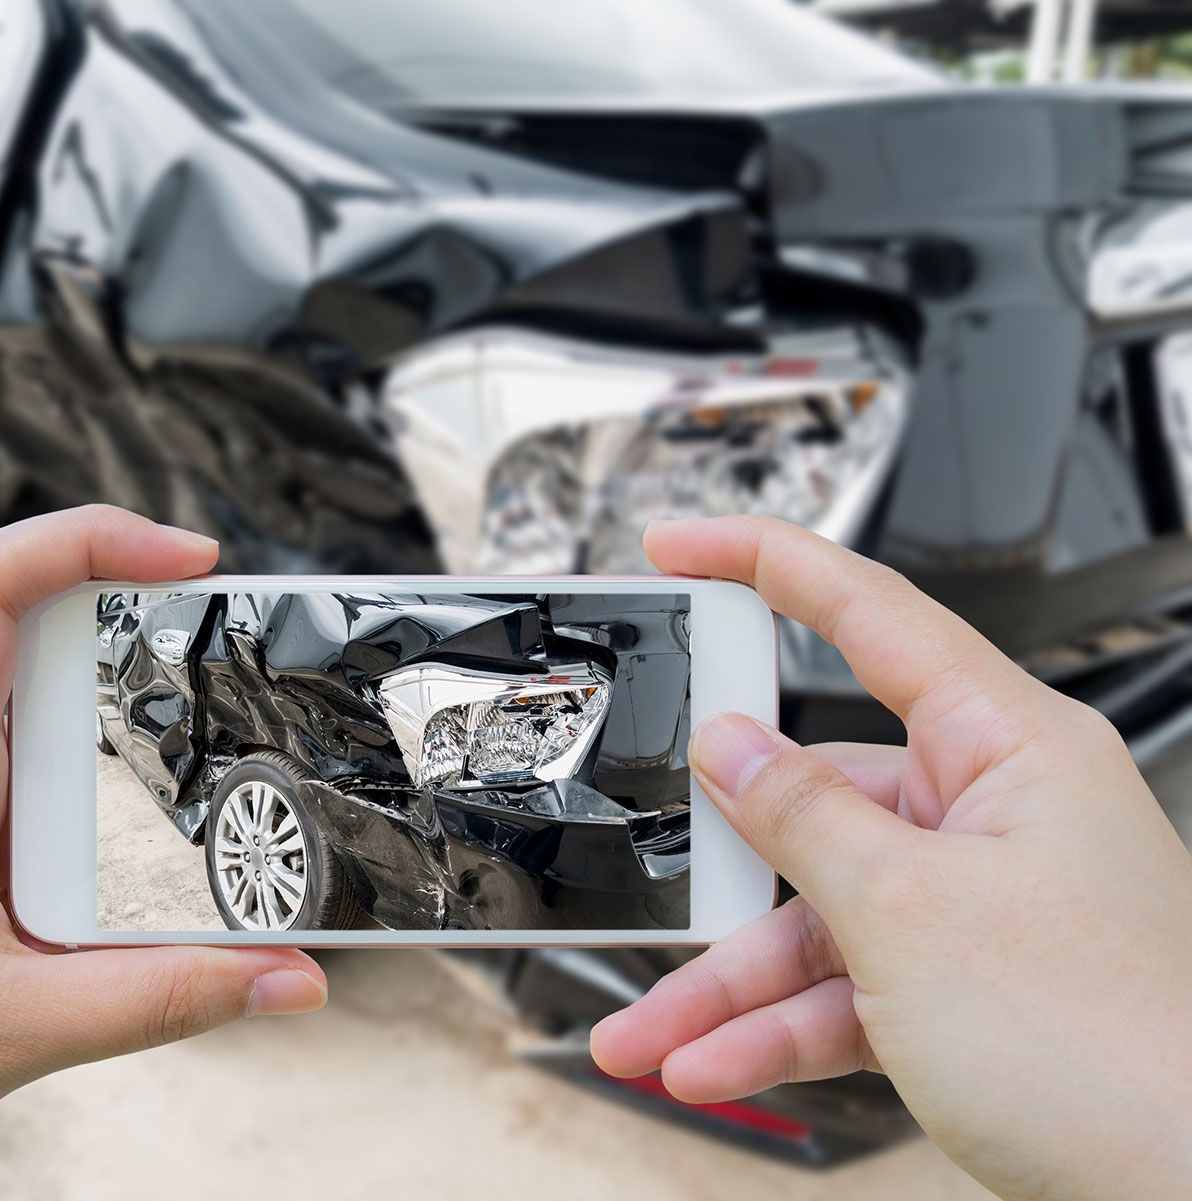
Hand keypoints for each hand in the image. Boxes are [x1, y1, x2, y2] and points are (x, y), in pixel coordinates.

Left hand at [0, 507, 326, 1200]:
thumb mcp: (6, 1037)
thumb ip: (162, 1002)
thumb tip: (291, 980)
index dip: (91, 540)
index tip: (193, 557)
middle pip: (28, 646)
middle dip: (133, 665)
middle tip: (224, 695)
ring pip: (23, 726)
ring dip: (97, 769)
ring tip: (153, 832)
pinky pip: (4, 785)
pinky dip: (65, 815)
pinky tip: (83, 887)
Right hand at [590, 517, 1191, 1200]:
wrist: (1186, 1200)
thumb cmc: (1111, 1049)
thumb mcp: (908, 911)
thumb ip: (802, 816)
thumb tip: (731, 748)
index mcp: (1009, 748)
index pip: (871, 614)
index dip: (766, 564)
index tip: (685, 544)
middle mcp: (994, 816)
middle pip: (817, 802)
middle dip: (722, 869)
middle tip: (654, 883)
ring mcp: (977, 907)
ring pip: (816, 917)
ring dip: (730, 984)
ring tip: (654, 1034)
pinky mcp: (963, 988)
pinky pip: (843, 990)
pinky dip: (776, 1030)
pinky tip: (713, 1062)